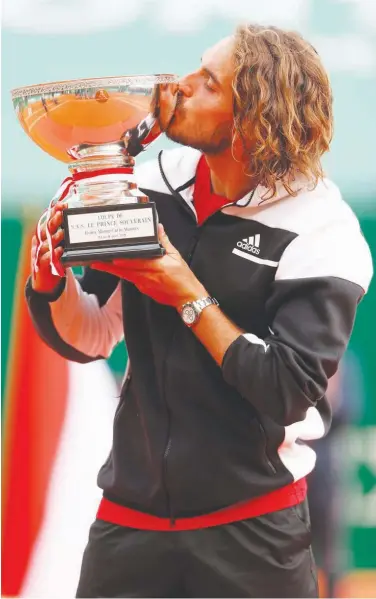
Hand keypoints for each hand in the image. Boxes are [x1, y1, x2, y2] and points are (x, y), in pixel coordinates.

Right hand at [31, 203, 66, 293]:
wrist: (45, 281)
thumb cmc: (55, 259)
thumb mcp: (61, 245)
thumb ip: (67, 235)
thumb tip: (81, 223)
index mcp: (45, 235)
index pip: (49, 220)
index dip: (54, 212)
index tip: (62, 204)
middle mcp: (41, 242)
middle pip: (46, 229)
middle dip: (54, 220)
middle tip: (61, 213)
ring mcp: (40, 253)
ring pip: (46, 243)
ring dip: (54, 237)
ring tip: (62, 232)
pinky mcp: (42, 265)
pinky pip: (46, 258)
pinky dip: (54, 254)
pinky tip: (60, 250)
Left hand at [91, 224, 206, 307]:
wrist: (187, 298)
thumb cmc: (184, 278)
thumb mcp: (176, 257)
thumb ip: (165, 242)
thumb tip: (158, 228)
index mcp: (156, 266)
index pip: (134, 262)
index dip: (120, 260)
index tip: (109, 256)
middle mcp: (148, 277)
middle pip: (124, 271)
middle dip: (108, 266)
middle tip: (95, 261)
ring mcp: (144, 285)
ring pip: (125, 276)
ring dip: (113, 270)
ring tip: (100, 264)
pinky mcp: (144, 290)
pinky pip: (131, 280)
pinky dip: (124, 275)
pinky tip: (118, 270)